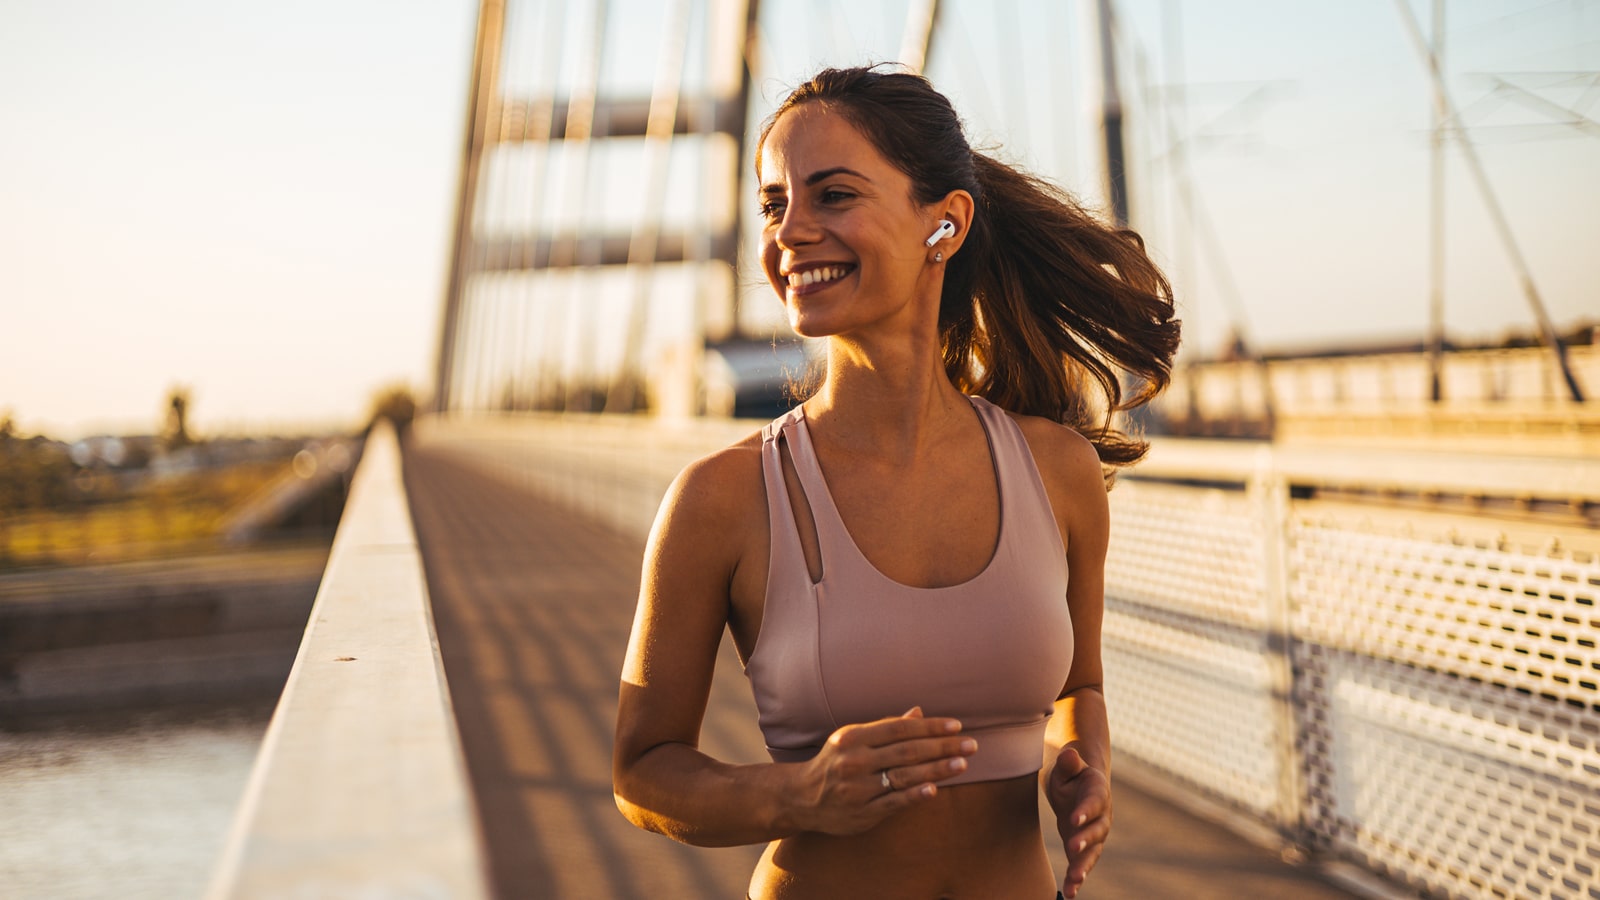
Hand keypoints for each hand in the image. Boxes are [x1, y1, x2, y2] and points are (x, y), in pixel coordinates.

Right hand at [787, 707, 976, 835]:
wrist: (801, 798)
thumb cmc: (834, 763)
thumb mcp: (853, 739)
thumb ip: (886, 728)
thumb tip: (919, 713)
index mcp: (853, 736)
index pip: (899, 728)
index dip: (930, 726)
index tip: (956, 726)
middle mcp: (855, 760)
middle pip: (906, 751)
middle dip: (942, 746)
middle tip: (971, 745)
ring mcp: (858, 788)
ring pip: (904, 775)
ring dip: (936, 769)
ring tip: (962, 763)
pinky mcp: (862, 812)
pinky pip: (893, 802)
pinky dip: (915, 794)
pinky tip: (935, 789)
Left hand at [1045, 746, 1110, 897]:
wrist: (1079, 787)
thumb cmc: (1071, 775)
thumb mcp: (1068, 766)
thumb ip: (1068, 763)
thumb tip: (1068, 755)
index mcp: (1098, 792)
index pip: (1093, 802)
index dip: (1085, 810)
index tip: (1073, 818)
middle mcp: (1101, 816)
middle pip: (1097, 830)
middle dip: (1085, 840)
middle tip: (1073, 847)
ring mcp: (1095, 834)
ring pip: (1092, 852)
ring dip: (1083, 867)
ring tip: (1074, 881)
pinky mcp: (1085, 848)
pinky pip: (1082, 864)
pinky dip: (1076, 878)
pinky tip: (1069, 893)